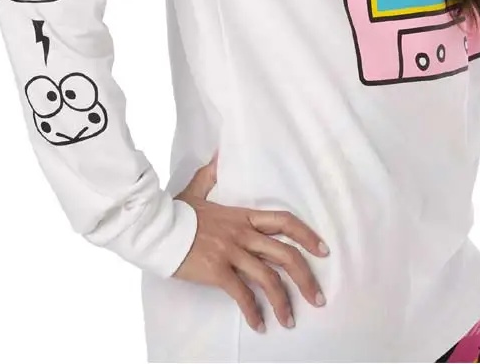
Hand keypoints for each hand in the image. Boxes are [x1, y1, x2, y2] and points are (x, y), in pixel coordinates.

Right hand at [170, 151, 329, 332]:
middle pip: (285, 255)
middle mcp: (243, 234)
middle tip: (318, 298)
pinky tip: (259, 325)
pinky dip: (253, 312)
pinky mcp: (217, 271)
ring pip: (268, 278)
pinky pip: (242, 294)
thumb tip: (218, 154)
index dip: (307, 235)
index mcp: (243, 216)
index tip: (323, 250)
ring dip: (283, 302)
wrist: (155, 227)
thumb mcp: (197, 190)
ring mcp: (231, 252)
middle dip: (306, 278)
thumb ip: (210, 175)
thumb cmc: (176, 212)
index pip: (284, 221)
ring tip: (290, 321)